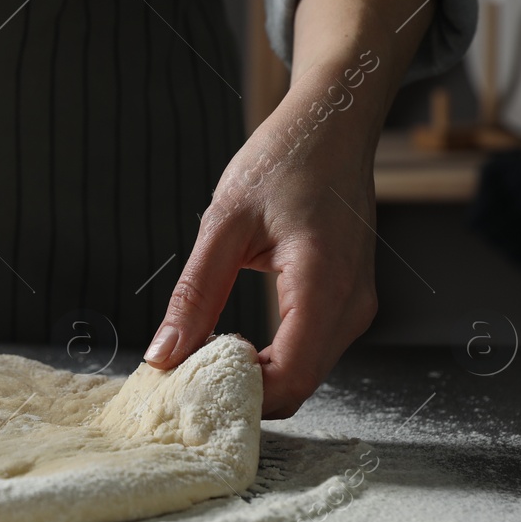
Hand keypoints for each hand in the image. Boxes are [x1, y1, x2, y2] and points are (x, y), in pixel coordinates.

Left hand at [143, 74, 381, 416]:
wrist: (333, 126)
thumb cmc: (285, 159)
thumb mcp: (225, 222)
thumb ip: (195, 293)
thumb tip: (164, 354)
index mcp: (324, 285)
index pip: (289, 378)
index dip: (239, 395)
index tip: (188, 386)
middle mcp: (352, 306)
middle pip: (298, 386)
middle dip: (242, 392)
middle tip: (184, 378)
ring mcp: (356, 307)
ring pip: (305, 374)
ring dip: (256, 377)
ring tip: (202, 357)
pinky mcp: (348, 302)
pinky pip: (311, 350)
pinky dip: (272, 358)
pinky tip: (232, 342)